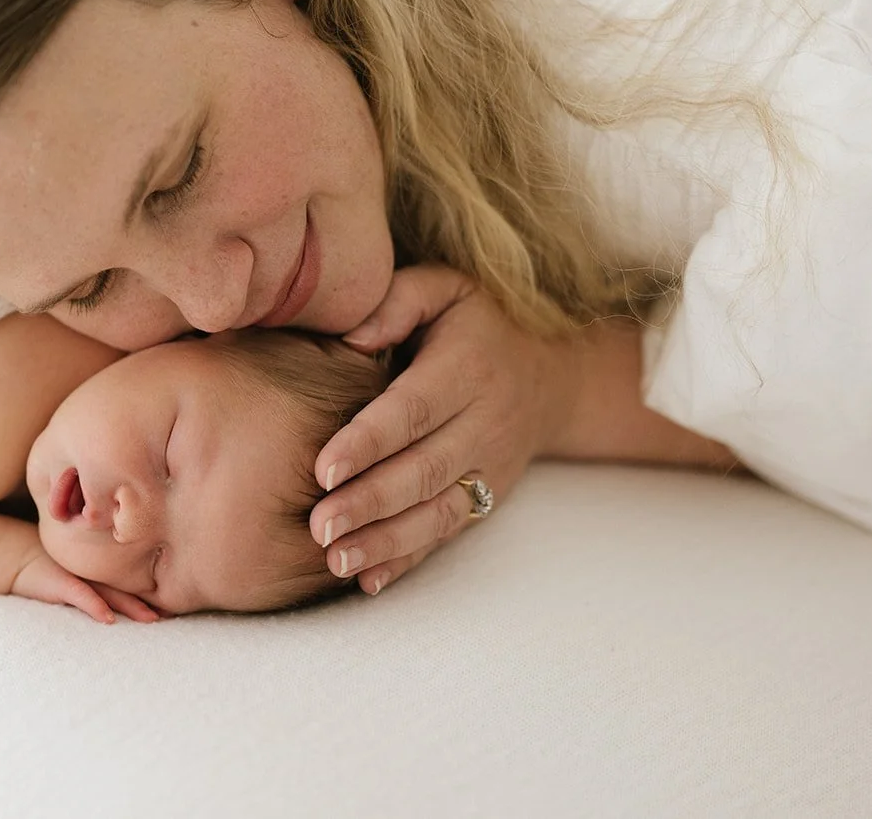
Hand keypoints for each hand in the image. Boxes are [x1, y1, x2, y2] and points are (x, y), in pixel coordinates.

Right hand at [11, 550, 161, 623]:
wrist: (18, 558)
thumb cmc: (52, 567)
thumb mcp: (78, 572)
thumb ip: (99, 579)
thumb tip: (122, 601)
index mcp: (102, 569)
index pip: (133, 581)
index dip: (154, 593)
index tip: (175, 608)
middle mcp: (95, 571)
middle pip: (129, 587)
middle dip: (151, 603)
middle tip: (174, 616)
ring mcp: (79, 575)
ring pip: (110, 592)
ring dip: (131, 607)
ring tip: (151, 620)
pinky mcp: (61, 583)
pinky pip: (81, 595)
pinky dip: (95, 606)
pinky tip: (108, 619)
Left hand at [310, 265, 579, 594]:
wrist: (552, 374)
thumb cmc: (473, 324)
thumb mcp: (445, 290)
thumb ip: (397, 301)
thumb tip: (351, 340)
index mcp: (467, 368)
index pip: (413, 410)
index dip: (369, 441)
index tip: (324, 469)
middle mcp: (485, 421)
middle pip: (424, 469)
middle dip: (370, 503)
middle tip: (319, 526)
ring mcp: (490, 466)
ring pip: (438, 511)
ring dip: (386, 541)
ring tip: (336, 558)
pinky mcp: (488, 497)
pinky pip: (448, 532)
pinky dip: (409, 559)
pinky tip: (369, 580)